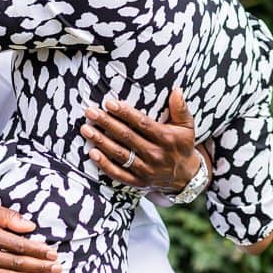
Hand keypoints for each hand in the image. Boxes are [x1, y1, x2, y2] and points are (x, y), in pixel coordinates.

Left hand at [80, 88, 202, 191]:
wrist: (187, 177)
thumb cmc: (182, 145)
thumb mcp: (187, 126)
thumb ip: (181, 108)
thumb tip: (177, 89)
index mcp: (166, 139)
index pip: (142, 124)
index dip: (125, 113)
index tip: (109, 103)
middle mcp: (155, 155)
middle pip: (127, 137)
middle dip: (107, 123)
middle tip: (90, 112)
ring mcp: (147, 171)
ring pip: (121, 155)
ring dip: (101, 142)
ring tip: (86, 129)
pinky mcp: (139, 183)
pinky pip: (120, 175)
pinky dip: (105, 165)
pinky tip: (92, 153)